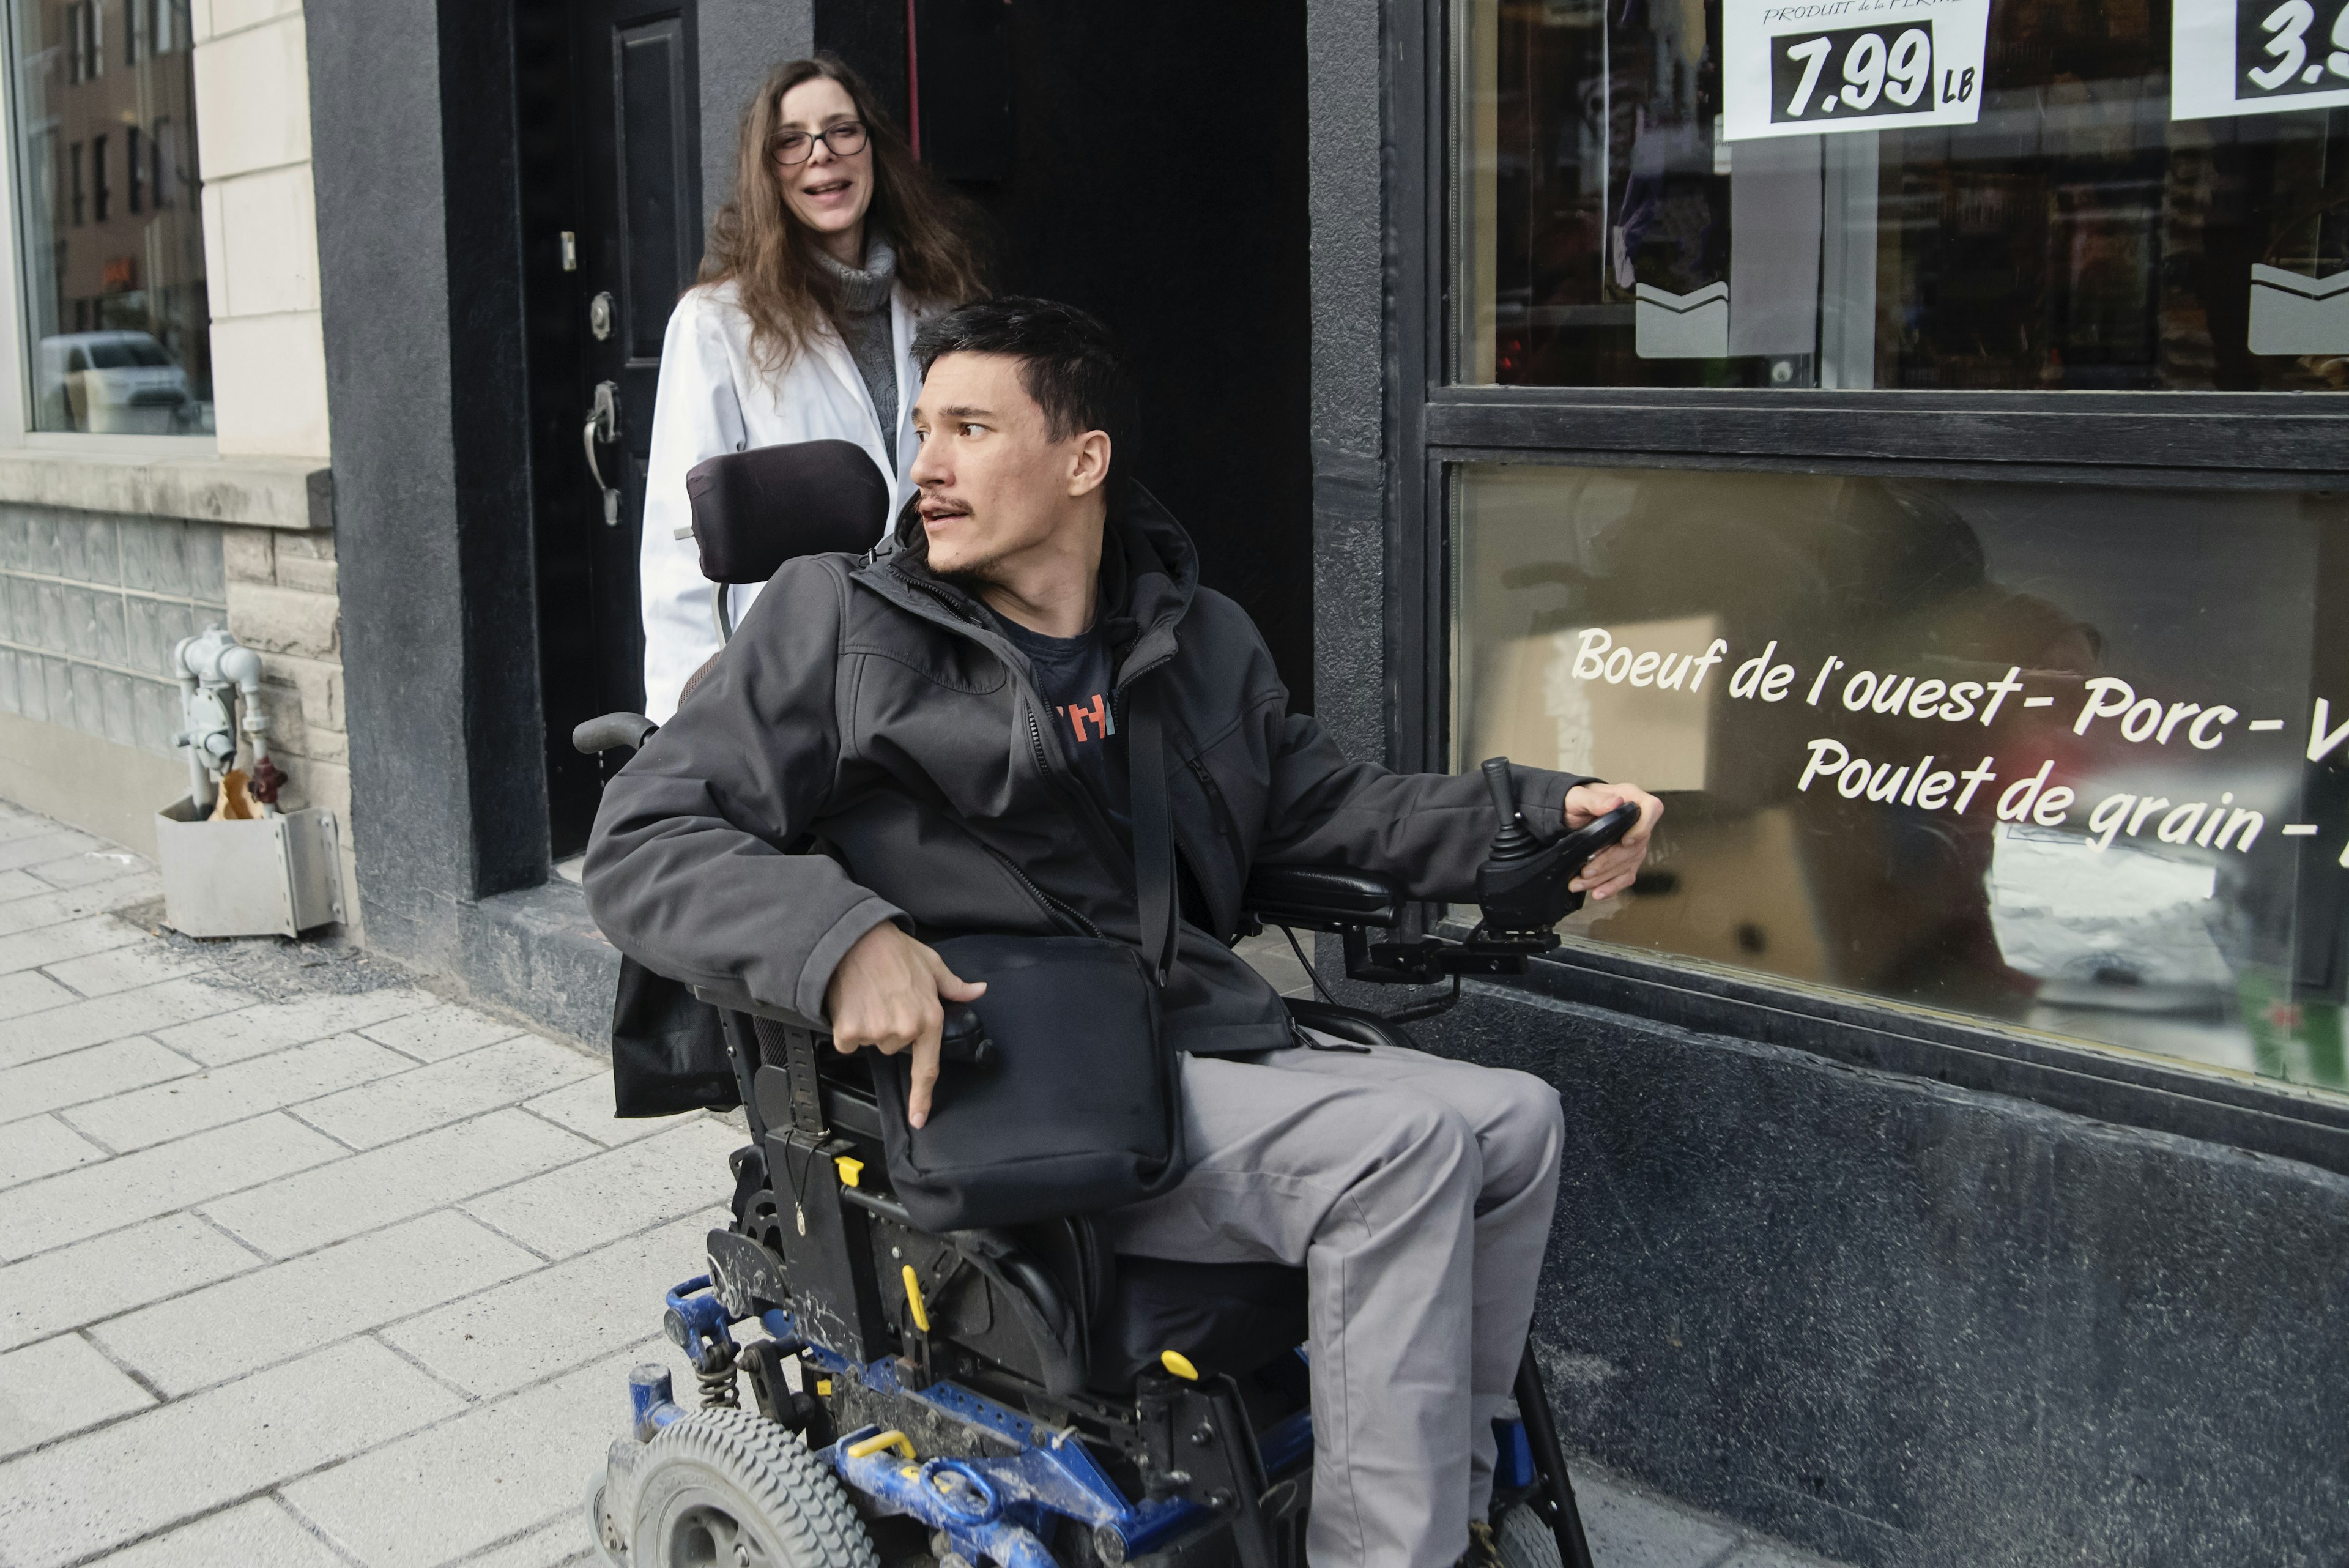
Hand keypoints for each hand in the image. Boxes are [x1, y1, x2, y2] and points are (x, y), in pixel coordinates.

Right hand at [823, 923, 985, 1128]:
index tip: (919, 1119)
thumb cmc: (893, 950)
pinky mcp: (851, 1031)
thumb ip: (955, 986)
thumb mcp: (932, 964)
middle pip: (894, 1047)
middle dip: (890, 1027)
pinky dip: (847, 1028)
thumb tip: (978, 991)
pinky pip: (849, 1042)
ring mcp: (878, 1032)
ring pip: (872, 1042)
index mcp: (929, 1018)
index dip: (923, 1097)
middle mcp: (906, 1029)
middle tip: (885, 999)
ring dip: (869, 1026)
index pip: (928, 1067)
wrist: (853, 939)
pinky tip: (852, 1004)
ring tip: (869, 996)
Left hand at [1563, 782, 1662, 900]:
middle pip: (1635, 846)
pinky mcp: (1626, 859)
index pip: (1652, 809)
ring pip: (1628, 865)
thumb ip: (1595, 800)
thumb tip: (1615, 802)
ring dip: (1604, 878)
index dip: (1643, 827)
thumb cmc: (1575, 801)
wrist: (1569, 814)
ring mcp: (1634, 843)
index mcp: (1631, 799)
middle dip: (1608, 862)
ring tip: (1579, 884)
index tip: (1625, 841)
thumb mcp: (1578, 797)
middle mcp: (1637, 822)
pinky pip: (1626, 876)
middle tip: (1585, 871)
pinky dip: (1612, 886)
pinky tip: (1598, 893)